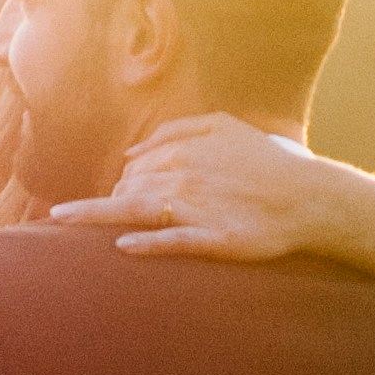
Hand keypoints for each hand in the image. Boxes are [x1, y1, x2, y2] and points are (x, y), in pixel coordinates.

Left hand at [47, 114, 329, 262]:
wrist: (312, 198)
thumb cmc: (270, 163)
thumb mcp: (226, 127)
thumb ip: (178, 131)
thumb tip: (131, 154)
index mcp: (184, 150)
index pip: (131, 171)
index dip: (115, 188)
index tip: (103, 205)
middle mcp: (184, 176)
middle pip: (126, 189)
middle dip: (106, 202)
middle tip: (89, 221)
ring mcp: (197, 208)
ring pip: (135, 210)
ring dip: (97, 216)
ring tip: (62, 222)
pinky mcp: (214, 240)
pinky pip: (171, 241)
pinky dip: (145, 243)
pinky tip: (122, 246)